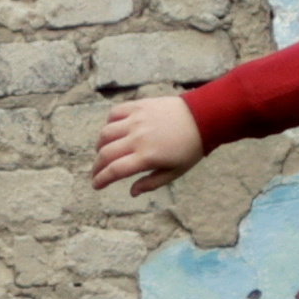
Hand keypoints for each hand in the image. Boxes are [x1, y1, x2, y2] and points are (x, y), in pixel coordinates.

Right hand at [87, 89, 208, 195]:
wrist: (203, 117)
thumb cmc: (190, 148)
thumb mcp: (175, 172)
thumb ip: (151, 183)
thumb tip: (131, 192)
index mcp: (146, 156)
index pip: (115, 170)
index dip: (101, 180)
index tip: (96, 185)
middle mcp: (137, 137)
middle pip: (105, 153)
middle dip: (97, 166)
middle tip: (97, 173)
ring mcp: (136, 120)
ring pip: (106, 133)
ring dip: (100, 145)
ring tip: (104, 152)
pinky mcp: (138, 106)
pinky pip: (115, 113)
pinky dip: (109, 123)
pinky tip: (114, 131)